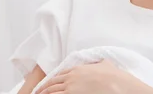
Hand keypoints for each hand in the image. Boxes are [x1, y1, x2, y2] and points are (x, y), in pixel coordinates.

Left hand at [35, 60, 152, 93]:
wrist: (114, 82)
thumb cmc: (112, 75)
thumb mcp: (106, 64)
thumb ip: (101, 63)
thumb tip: (102, 61)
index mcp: (77, 69)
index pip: (61, 74)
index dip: (54, 79)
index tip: (49, 82)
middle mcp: (71, 76)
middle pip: (53, 82)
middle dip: (45, 87)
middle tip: (38, 91)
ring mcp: (70, 86)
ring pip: (52, 90)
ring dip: (44, 93)